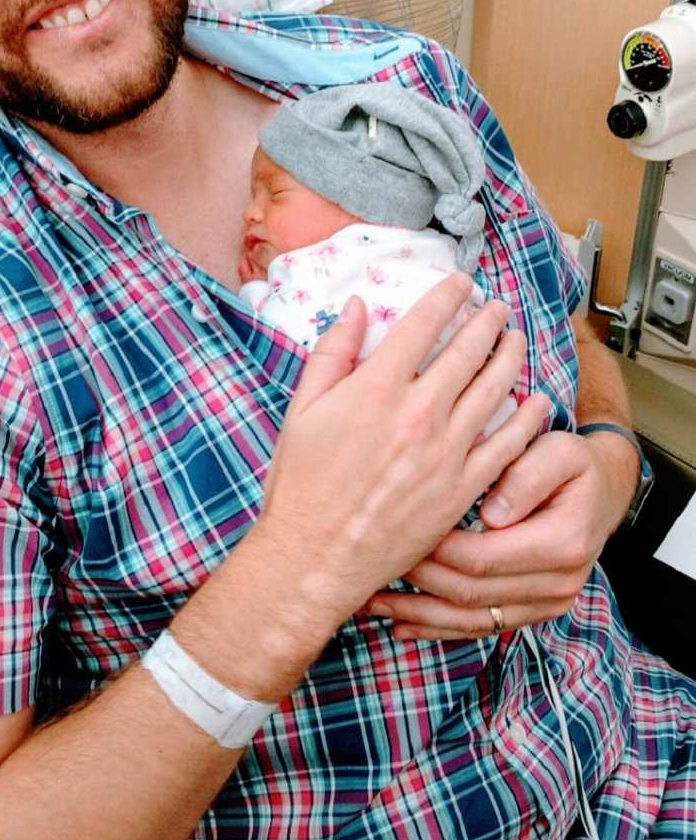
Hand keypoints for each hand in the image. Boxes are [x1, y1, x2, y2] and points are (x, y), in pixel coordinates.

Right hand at [255, 275, 547, 634]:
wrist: (316, 556)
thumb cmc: (302, 485)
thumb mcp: (302, 409)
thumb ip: (332, 352)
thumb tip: (355, 306)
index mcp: (376, 388)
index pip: (422, 325)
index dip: (447, 297)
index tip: (461, 283)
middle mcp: (417, 414)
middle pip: (466, 352)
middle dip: (487, 322)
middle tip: (498, 307)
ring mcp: (445, 453)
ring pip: (493, 391)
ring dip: (510, 358)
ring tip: (518, 340)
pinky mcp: (461, 489)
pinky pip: (505, 446)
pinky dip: (526, 419)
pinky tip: (537, 401)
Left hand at [366, 426, 630, 640]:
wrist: (599, 492)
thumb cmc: (570, 463)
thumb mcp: (559, 450)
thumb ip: (528, 474)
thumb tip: (492, 514)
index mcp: (563, 543)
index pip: (483, 556)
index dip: (435, 549)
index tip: (394, 530)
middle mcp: (558, 584)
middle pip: (471, 592)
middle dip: (417, 581)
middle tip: (368, 561)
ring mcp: (546, 605)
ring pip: (471, 621)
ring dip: (418, 615)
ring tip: (369, 602)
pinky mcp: (530, 613)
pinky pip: (480, 629)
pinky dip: (438, 629)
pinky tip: (400, 626)